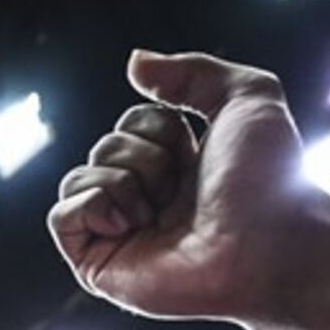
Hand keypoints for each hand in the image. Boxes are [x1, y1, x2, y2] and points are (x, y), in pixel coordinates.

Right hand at [49, 50, 329, 329]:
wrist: (266, 244)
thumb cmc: (269, 181)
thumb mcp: (247, 96)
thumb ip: (193, 70)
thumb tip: (134, 63)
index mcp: (178, 166)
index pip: (131, 122)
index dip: (160, 127)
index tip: (197, 154)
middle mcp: (147, 200)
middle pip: (104, 146)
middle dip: (144, 156)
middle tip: (180, 190)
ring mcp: (121, 236)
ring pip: (78, 178)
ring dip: (122, 181)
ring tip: (158, 212)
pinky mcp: (98, 267)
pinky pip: (60, 216)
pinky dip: (91, 205)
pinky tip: (130, 224)